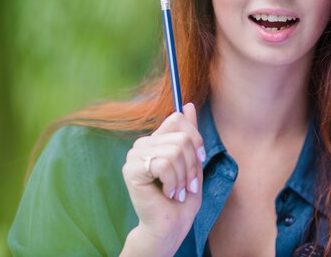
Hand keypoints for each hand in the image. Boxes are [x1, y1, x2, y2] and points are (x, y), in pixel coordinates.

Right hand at [121, 103, 205, 255]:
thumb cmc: (182, 198)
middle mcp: (144, 143)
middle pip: (181, 137)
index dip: (195, 139)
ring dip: (183, 177)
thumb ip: (190, 135)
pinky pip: (164, 164)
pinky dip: (173, 182)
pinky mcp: (131, 169)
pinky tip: (167, 193)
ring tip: (177, 191)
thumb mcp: (193, 161)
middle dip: (192, 165)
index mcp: (157, 139)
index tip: (199, 159)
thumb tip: (190, 105)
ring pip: (175, 151)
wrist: (170, 227)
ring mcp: (135, 155)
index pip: (178, 119)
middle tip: (187, 185)